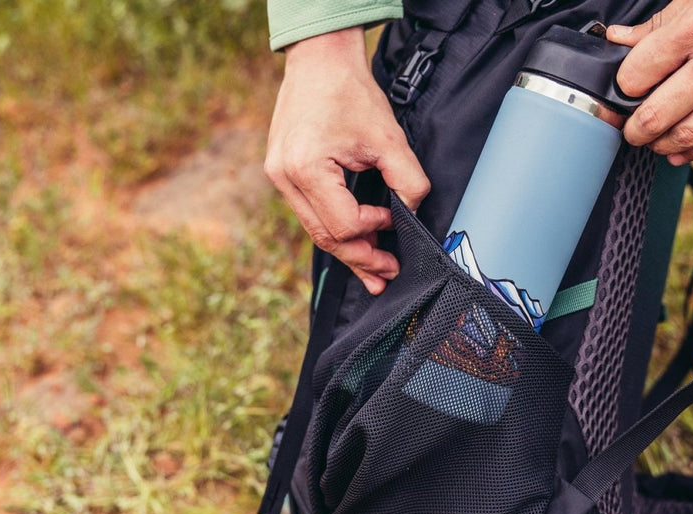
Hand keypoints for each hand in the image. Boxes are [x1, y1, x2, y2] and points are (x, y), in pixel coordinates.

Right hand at [265, 27, 430, 293]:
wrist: (320, 60)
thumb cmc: (350, 92)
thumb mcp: (389, 138)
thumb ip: (408, 181)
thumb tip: (414, 215)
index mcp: (306, 169)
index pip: (344, 225)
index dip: (374, 231)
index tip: (395, 220)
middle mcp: (285, 177)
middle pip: (325, 237)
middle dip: (360, 258)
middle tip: (387, 275)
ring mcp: (279, 177)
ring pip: (316, 230)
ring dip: (347, 250)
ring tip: (373, 270)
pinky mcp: (282, 173)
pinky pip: (310, 212)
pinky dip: (333, 227)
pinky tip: (353, 242)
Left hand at [608, 0, 692, 163]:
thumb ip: (660, 22)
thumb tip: (620, 39)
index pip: (636, 74)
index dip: (623, 88)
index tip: (622, 92)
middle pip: (657, 113)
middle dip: (635, 129)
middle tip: (630, 130)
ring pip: (688, 134)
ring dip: (663, 144)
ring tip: (654, 141)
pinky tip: (683, 152)